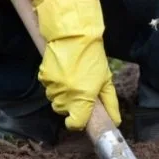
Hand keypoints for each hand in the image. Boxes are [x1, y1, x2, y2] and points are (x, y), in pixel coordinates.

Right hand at [33, 0, 120, 129]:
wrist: (74, 34)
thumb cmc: (93, 56)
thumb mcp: (106, 80)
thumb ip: (110, 102)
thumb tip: (115, 121)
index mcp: (83, 97)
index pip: (74, 124)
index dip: (78, 122)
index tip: (81, 117)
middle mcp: (66, 95)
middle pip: (64, 112)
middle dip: (71, 106)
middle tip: (79, 90)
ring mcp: (53, 86)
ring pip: (55, 100)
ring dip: (62, 95)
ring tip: (71, 78)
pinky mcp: (43, 76)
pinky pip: (48, 87)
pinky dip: (54, 84)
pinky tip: (62, 71)